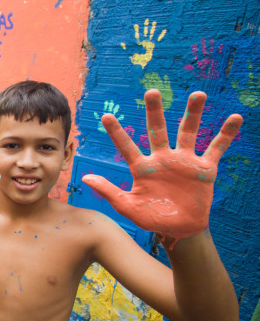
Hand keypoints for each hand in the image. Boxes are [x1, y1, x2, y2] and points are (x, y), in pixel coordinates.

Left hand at [82, 90, 242, 238]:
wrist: (179, 229)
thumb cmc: (151, 218)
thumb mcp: (127, 206)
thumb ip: (108, 191)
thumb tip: (86, 177)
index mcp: (142, 168)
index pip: (127, 146)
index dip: (117, 132)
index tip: (106, 116)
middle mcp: (162, 159)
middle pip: (158, 130)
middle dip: (155, 112)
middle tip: (152, 92)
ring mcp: (184, 161)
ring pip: (188, 132)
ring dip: (193, 114)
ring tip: (198, 94)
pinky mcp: (203, 168)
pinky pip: (216, 148)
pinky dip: (225, 134)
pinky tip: (234, 118)